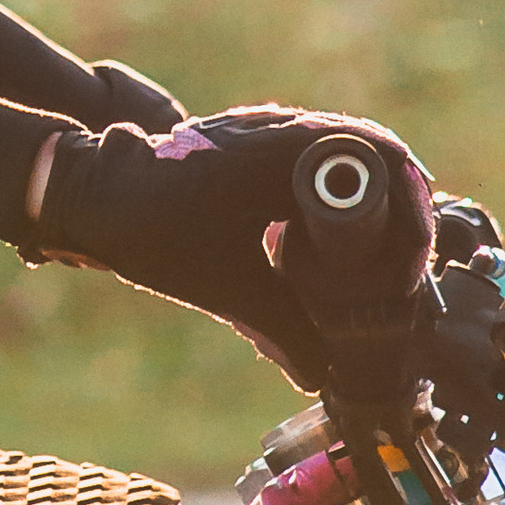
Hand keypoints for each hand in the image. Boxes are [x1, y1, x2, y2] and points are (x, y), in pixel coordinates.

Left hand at [34, 104, 436, 385]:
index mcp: (283, 154)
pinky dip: (333, 181)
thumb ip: (285, 332)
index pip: (378, 155)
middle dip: (399, 196)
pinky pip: (309, 149)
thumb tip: (326, 378)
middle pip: (369, 146)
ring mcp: (261, 126)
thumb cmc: (154, 235)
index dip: (410, 200)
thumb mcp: (229, 288)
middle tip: (409, 249)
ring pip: (340, 144)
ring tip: (383, 239)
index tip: (413, 248)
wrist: (91, 194)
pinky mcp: (246, 137)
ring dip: (368, 185)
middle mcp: (278, 128)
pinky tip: (334, 223)